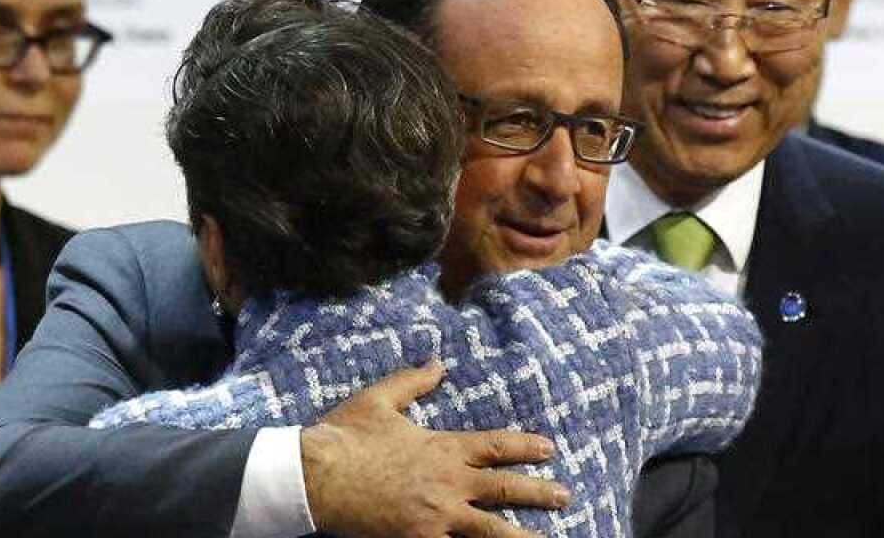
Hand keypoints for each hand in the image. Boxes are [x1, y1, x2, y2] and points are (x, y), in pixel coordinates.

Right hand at [301, 359, 570, 537]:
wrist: (317, 476)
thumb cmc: (347, 436)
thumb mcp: (380, 399)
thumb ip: (414, 381)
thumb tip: (439, 363)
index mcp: (443, 448)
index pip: (496, 446)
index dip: (526, 447)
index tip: (549, 449)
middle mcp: (448, 484)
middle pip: (504, 490)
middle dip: (538, 493)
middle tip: (566, 495)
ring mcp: (436, 517)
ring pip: (490, 531)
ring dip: (520, 536)